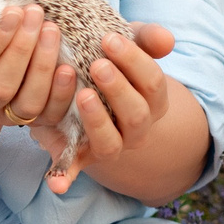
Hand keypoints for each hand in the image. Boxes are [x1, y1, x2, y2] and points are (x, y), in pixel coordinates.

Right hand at [0, 4, 76, 131]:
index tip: (12, 10)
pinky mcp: (33, 120)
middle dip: (21, 49)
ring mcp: (7, 115)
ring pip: (26, 102)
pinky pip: (49, 115)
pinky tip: (67, 66)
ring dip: (42, 66)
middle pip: (1, 86)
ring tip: (51, 30)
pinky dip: (60, 94)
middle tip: (35, 13)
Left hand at [57, 24, 176, 180]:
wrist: (82, 90)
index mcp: (152, 101)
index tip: (109, 38)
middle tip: (97, 65)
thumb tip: (167, 40)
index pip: (153, 83)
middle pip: (136, 115)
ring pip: (110, 143)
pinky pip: (74, 170)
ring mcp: (110, 145)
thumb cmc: (108, 62)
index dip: (134, 61)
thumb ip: (146, 39)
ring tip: (82, 95)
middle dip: (119, 89)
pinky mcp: (80, 157)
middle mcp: (136, 129)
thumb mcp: (125, 46)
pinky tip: (56, 185)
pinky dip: (65, 178)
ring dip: (98, 121)